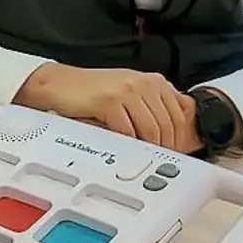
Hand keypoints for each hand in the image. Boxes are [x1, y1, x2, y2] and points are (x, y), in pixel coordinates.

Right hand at [16, 63, 193, 151]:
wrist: (61, 84)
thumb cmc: (93, 92)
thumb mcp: (130, 93)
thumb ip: (152, 105)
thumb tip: (175, 131)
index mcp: (153, 81)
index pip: (179, 114)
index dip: (181, 137)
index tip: (177, 152)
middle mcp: (144, 83)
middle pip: (168, 124)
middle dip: (167, 147)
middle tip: (161, 162)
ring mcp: (127, 90)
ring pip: (152, 129)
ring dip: (149, 149)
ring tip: (144, 159)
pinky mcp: (110, 100)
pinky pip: (128, 131)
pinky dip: (129, 145)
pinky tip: (125, 150)